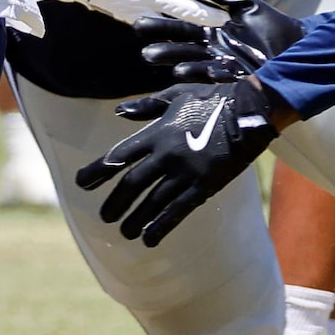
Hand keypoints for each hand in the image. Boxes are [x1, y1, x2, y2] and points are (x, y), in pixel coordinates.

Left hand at [73, 75, 284, 243]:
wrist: (251, 110)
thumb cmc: (213, 99)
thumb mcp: (177, 96)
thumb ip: (147, 107)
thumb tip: (119, 111)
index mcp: (157, 133)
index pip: (119, 156)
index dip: (98, 172)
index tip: (82, 184)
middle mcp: (167, 154)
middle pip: (132, 184)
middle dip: (116, 202)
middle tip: (105, 217)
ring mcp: (186, 172)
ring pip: (153, 202)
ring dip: (136, 219)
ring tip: (124, 232)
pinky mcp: (206, 185)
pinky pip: (179, 210)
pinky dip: (162, 226)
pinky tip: (149, 239)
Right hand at [133, 0, 304, 82]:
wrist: (302, 46)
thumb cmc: (273, 25)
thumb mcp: (243, 4)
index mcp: (211, 34)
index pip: (180, 29)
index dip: (161, 27)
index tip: (138, 24)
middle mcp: (212, 53)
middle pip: (182, 51)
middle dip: (163, 50)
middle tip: (143, 51)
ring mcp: (224, 68)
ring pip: (195, 66)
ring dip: (177, 64)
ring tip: (157, 60)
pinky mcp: (240, 79)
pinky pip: (218, 78)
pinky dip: (202, 74)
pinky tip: (184, 74)